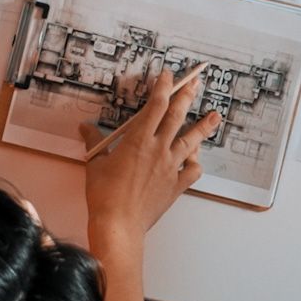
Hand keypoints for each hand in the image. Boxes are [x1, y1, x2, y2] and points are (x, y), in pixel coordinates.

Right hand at [80, 63, 221, 250]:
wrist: (119, 224)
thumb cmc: (104, 195)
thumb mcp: (95, 163)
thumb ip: (94, 142)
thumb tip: (85, 128)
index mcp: (139, 140)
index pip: (156, 105)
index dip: (164, 87)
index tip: (168, 76)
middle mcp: (158, 149)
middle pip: (177, 116)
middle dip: (187, 97)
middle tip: (196, 83)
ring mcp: (170, 167)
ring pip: (192, 141)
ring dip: (204, 127)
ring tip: (215, 116)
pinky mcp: (176, 185)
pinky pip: (192, 171)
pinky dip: (196, 163)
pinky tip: (196, 159)